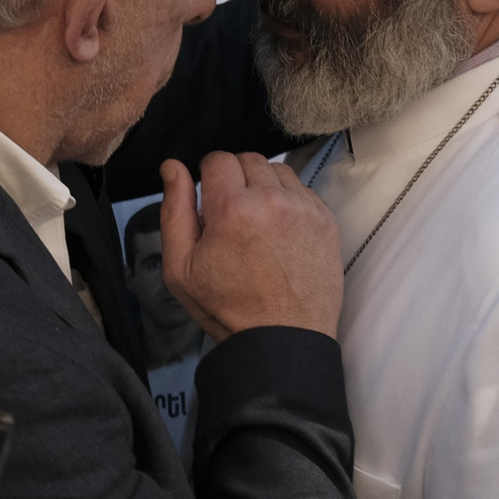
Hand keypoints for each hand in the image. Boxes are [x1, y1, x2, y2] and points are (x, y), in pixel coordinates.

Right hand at [157, 152, 342, 338]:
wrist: (283, 340)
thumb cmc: (227, 308)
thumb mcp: (180, 268)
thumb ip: (174, 211)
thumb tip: (172, 167)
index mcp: (232, 209)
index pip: (218, 159)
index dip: (208, 176)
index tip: (210, 200)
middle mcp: (272, 200)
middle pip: (248, 159)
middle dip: (235, 178)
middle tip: (231, 213)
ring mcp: (304, 209)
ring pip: (277, 170)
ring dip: (263, 185)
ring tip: (256, 221)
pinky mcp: (326, 220)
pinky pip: (302, 190)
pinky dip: (288, 201)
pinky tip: (279, 231)